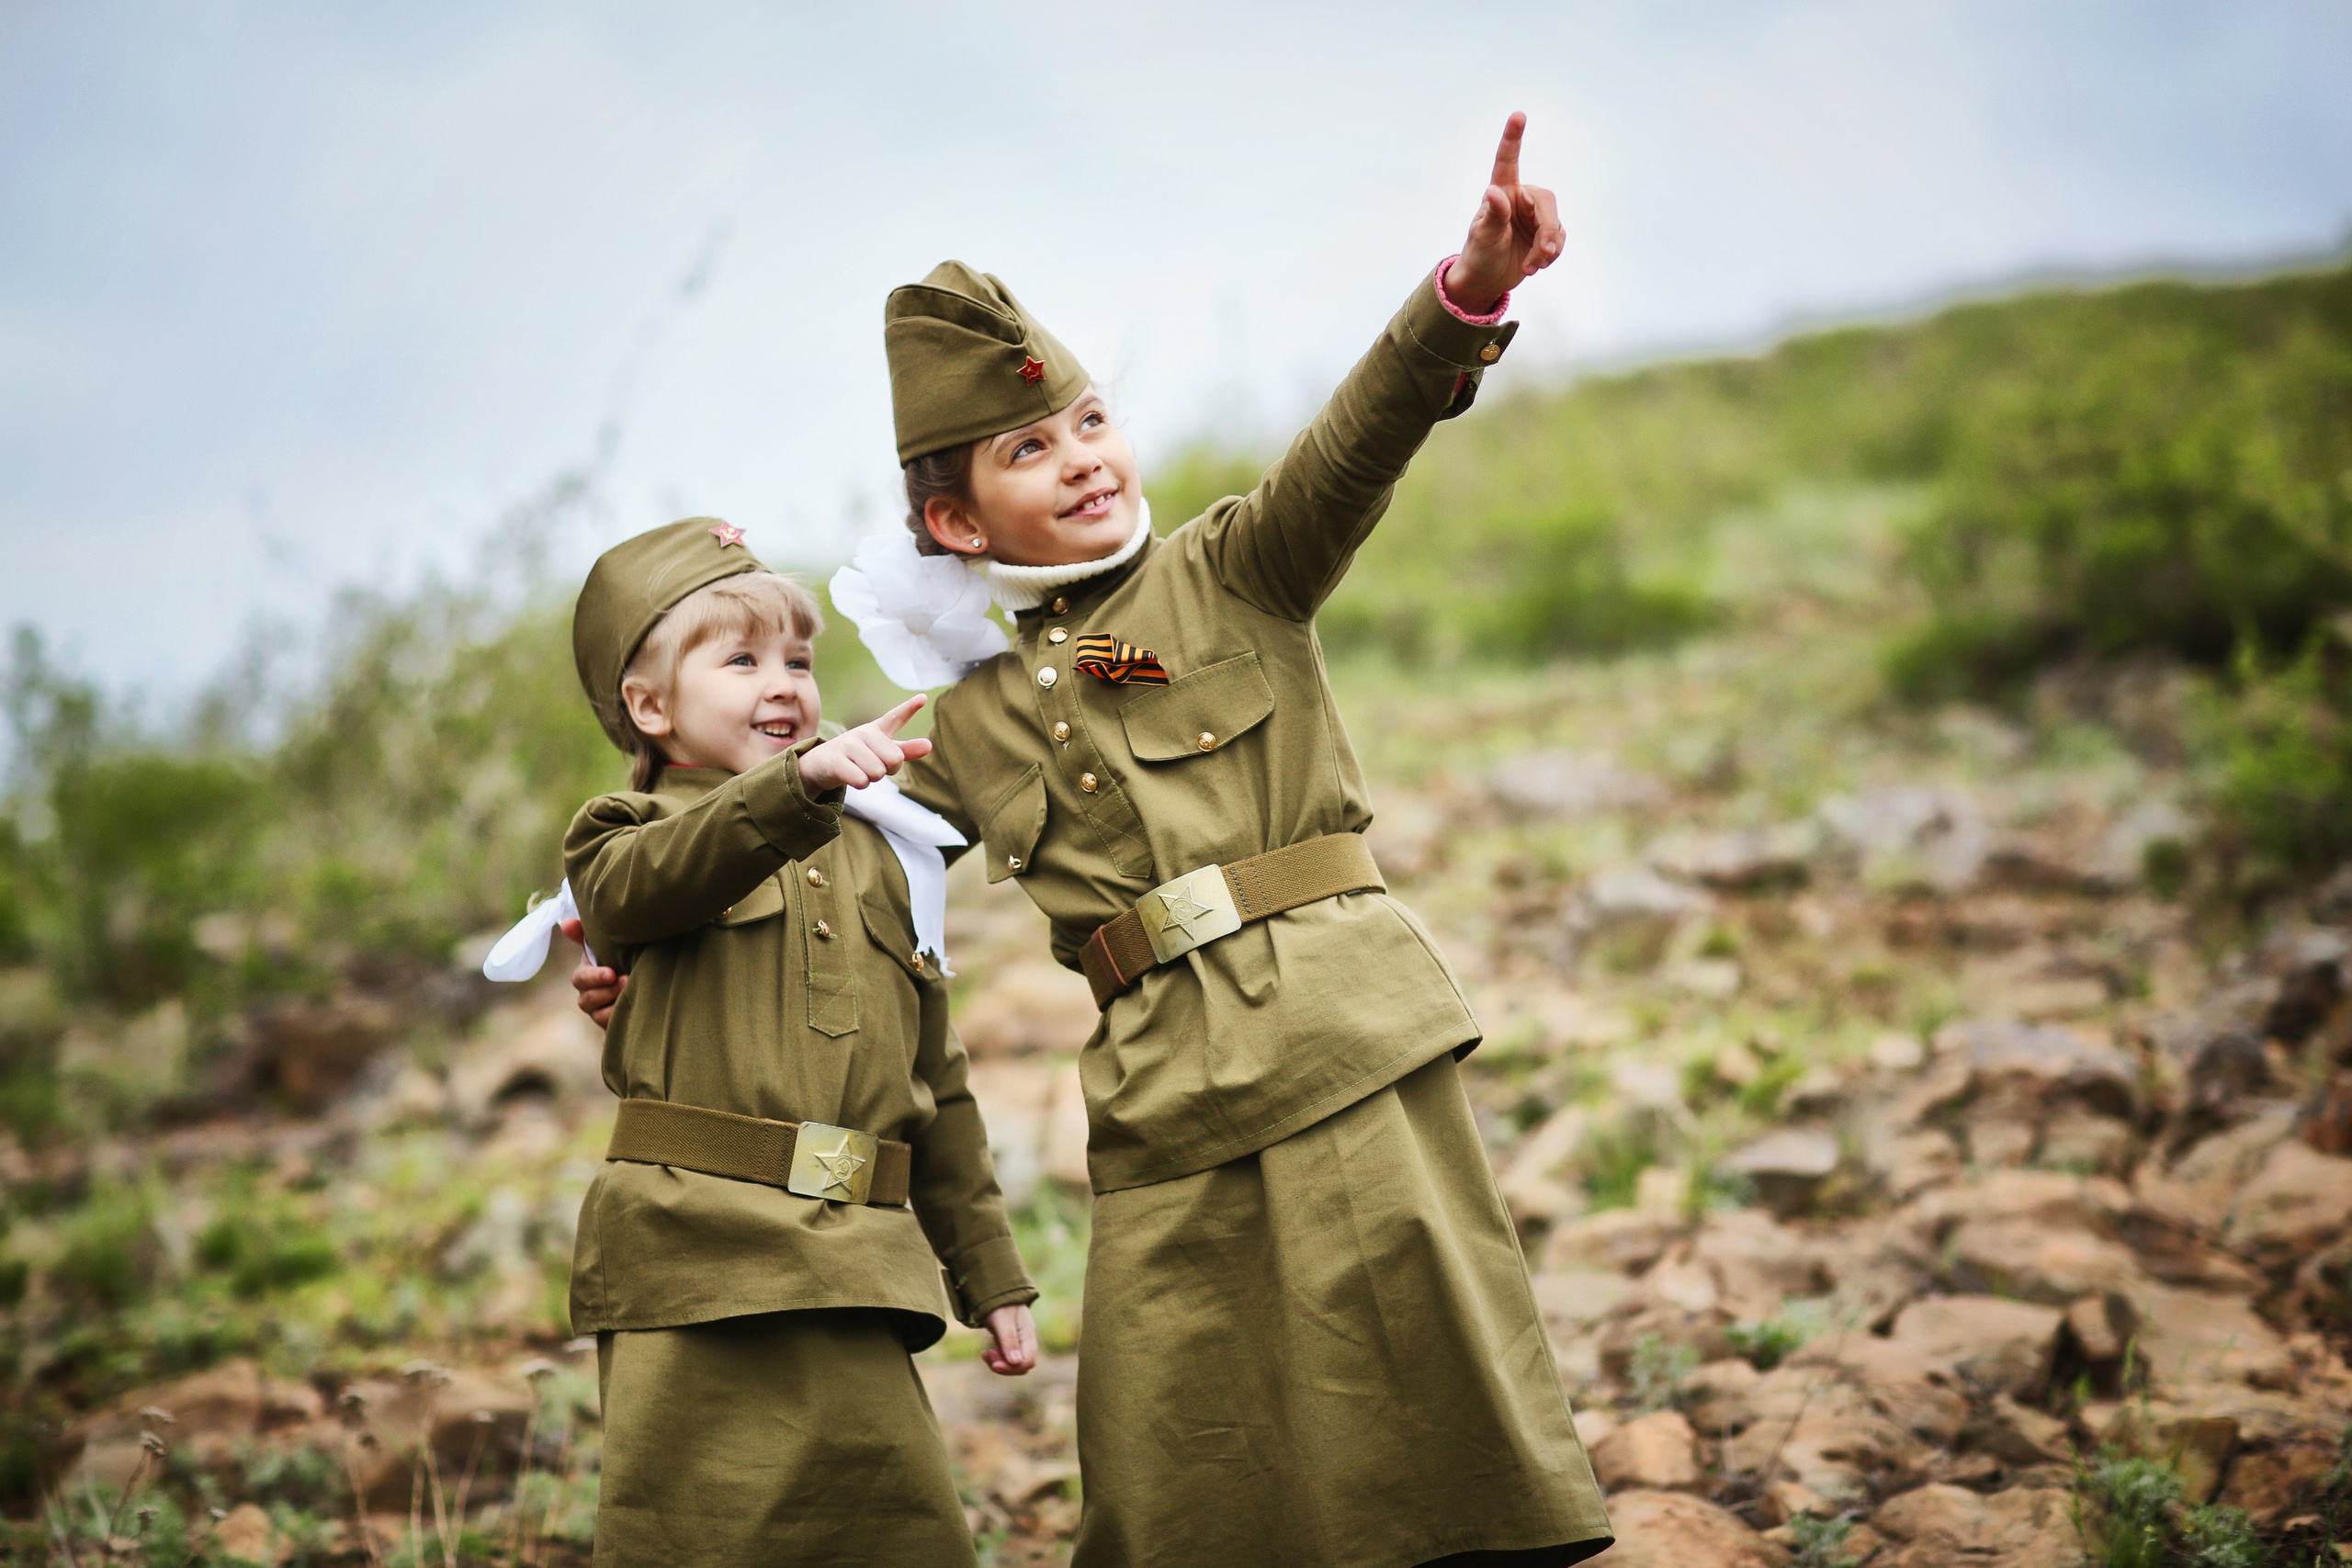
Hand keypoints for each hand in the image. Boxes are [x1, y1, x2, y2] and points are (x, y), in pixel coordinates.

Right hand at [563, 918, 624, 1027]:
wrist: (646, 989)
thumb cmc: (622, 961)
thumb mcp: (607, 947)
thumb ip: (586, 935)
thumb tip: (566, 922)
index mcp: (587, 975)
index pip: (581, 978)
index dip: (594, 977)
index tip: (611, 973)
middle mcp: (589, 996)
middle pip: (586, 999)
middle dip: (605, 990)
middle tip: (625, 981)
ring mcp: (598, 1014)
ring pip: (597, 1015)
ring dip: (613, 1005)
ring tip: (631, 993)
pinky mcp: (610, 1028)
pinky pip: (608, 1029)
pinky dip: (618, 1020)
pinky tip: (632, 1011)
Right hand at [797, 694, 933, 792]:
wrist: (820, 764)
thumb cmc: (858, 757)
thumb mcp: (882, 752)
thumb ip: (906, 750)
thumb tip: (929, 745)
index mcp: (877, 729)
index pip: (895, 717)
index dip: (910, 708)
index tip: (923, 697)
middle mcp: (863, 733)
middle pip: (894, 759)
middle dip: (887, 770)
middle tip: (872, 765)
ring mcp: (848, 745)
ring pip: (877, 772)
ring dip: (871, 778)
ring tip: (859, 769)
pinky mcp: (836, 760)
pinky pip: (862, 780)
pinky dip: (860, 784)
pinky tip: (850, 776)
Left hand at [981, 1303, 1037, 1375]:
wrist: (995, 1291)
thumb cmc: (999, 1303)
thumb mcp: (1002, 1319)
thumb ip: (1009, 1339)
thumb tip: (1016, 1362)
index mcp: (1028, 1334)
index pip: (1029, 1361)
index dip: (1013, 1367)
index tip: (994, 1363)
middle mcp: (1025, 1341)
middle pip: (1021, 1366)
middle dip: (1004, 1366)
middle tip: (987, 1354)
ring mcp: (1017, 1343)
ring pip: (1013, 1365)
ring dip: (998, 1363)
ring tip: (985, 1353)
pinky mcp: (1008, 1344)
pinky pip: (1006, 1359)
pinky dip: (996, 1359)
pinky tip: (986, 1352)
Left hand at [1444, 112, 1563, 315]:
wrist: (1487, 279)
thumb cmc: (1479, 255)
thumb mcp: (1483, 237)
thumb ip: (1493, 214)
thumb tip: (1495, 192)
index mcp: (1502, 192)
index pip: (1507, 161)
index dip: (1513, 138)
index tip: (1518, 115)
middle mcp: (1520, 199)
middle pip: (1547, 203)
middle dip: (1548, 231)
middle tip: (1541, 255)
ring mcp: (1535, 215)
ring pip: (1556, 224)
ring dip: (1548, 249)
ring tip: (1530, 267)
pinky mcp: (1546, 232)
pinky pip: (1560, 239)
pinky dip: (1551, 255)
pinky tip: (1536, 265)